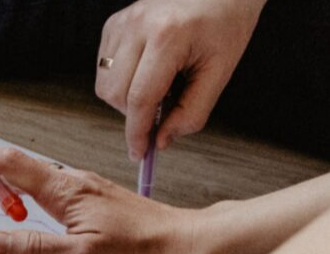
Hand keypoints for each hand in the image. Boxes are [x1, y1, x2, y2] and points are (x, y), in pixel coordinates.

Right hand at [0, 148, 210, 253]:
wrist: (186, 247)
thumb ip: (31, 247)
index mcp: (64, 191)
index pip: (7, 166)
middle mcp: (72, 182)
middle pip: (14, 164)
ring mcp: (84, 189)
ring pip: (31, 175)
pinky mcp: (93, 199)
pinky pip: (47, 187)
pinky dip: (22, 189)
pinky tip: (20, 206)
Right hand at [96, 0, 265, 158]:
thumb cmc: (225, 24)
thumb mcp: (220, 72)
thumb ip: (192, 112)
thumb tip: (162, 140)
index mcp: (168, 37)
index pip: (140, 98)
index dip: (137, 132)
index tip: (139, 153)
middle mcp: (138, 26)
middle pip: (114, 94)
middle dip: (134, 114)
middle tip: (162, 110)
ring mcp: (122, 23)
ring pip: (104, 83)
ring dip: (126, 97)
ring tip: (158, 85)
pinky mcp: (113, 24)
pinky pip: (104, 67)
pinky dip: (122, 79)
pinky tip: (146, 70)